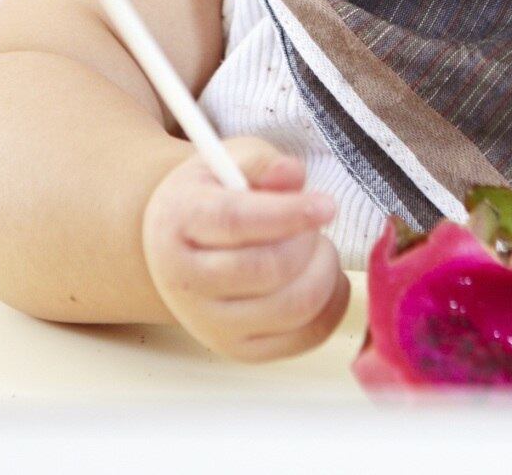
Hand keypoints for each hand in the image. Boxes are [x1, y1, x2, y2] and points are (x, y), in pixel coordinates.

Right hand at [141, 137, 349, 361]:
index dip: (287, 214)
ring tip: (317, 247)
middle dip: (309, 241)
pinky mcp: (239, 349)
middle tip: (316, 220)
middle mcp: (187, 281)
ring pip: (293, 307)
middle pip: (268, 269)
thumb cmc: (213, 197)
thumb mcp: (230, 162)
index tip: (327, 205)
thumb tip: (291, 175)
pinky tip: (325, 276)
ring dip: (324, 271)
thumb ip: (262, 162)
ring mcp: (210, 323)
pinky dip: (332, 304)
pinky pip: (306, 337)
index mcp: (180, 221)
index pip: (235, 221)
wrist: (179, 249)